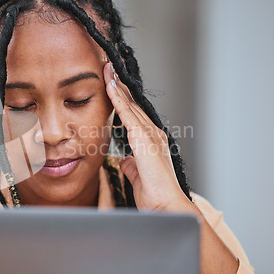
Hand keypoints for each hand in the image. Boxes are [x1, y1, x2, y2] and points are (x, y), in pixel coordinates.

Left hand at [104, 62, 196, 213]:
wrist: (165, 206)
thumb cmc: (154, 194)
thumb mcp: (137, 175)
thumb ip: (131, 165)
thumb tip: (124, 160)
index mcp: (150, 141)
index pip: (132, 115)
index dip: (122, 99)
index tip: (112, 84)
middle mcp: (152, 133)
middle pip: (132, 105)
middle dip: (119, 86)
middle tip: (109, 68)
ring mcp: (150, 134)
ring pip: (130, 105)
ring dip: (117, 86)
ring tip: (107, 69)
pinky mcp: (145, 138)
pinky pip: (127, 114)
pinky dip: (118, 99)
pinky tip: (110, 86)